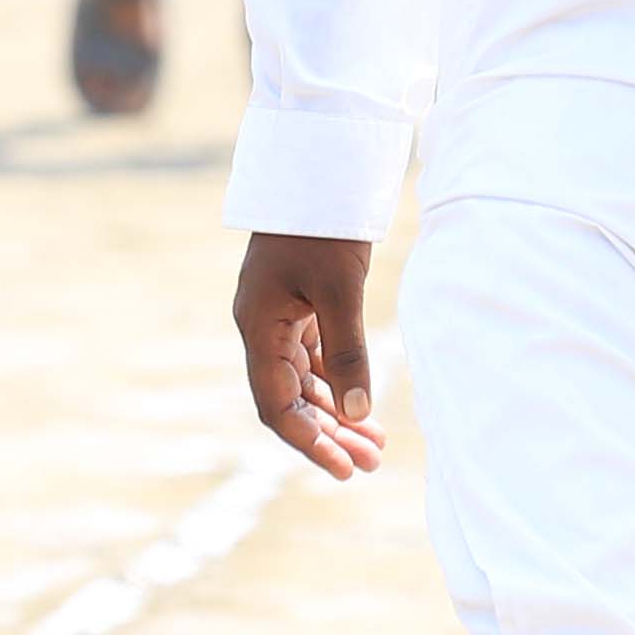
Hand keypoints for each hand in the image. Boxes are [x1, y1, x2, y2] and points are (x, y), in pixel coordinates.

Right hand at [233, 233, 383, 479]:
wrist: (321, 165)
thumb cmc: (325, 225)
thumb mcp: (341, 289)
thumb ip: (349, 352)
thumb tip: (359, 413)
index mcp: (259, 326)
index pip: (276, 405)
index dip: (307, 442)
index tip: (342, 469)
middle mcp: (262, 326)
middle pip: (291, 398)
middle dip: (329, 434)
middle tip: (370, 464)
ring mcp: (279, 314)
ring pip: (304, 380)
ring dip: (336, 412)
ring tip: (375, 445)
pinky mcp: (299, 302)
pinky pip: (314, 356)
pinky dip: (338, 380)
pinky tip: (364, 401)